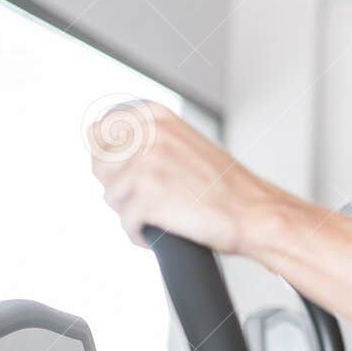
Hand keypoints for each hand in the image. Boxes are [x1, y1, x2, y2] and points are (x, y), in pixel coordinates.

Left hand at [87, 100, 277, 253]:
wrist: (255, 213)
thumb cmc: (226, 186)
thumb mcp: (185, 143)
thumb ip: (147, 137)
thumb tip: (96, 140)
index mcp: (156, 116)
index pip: (99, 131)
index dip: (109, 159)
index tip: (128, 174)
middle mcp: (148, 134)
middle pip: (101, 166)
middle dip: (119, 187)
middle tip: (151, 199)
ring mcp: (145, 165)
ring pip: (111, 197)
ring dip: (132, 213)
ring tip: (162, 216)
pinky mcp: (146, 197)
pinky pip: (126, 222)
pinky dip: (139, 234)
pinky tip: (158, 234)